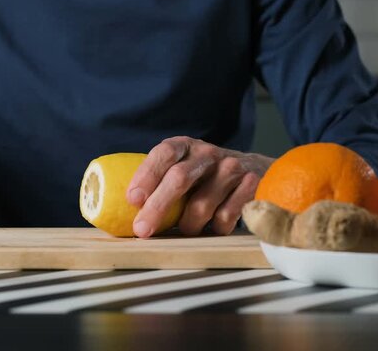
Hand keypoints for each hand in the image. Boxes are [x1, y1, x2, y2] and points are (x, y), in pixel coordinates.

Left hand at [126, 136, 273, 237]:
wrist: (257, 170)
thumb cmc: (205, 176)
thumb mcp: (183, 167)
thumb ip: (160, 181)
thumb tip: (120, 212)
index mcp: (184, 146)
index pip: (163, 154)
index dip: (146, 175)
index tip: (133, 200)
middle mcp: (207, 153)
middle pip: (179, 178)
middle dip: (158, 207)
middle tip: (142, 230)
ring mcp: (231, 168)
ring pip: (202, 204)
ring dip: (188, 225)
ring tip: (185, 230)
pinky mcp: (251, 185)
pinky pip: (227, 216)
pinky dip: (215, 228)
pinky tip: (213, 228)